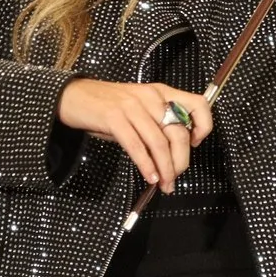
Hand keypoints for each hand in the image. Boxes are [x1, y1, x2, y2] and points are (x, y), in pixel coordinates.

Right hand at [56, 79, 214, 190]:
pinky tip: (149, 177)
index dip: (203, 125)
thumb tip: (172, 156)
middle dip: (179, 161)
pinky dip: (145, 165)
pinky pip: (136, 146)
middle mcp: (150, 97)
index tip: (196, 144)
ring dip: (164, 168)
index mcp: (160, 92)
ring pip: (159, 142)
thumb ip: (156, 124)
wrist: (72, 96)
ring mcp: (131, 106)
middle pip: (178, 132)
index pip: (196, 104)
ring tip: (164, 184)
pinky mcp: (114, 118)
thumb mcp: (137, 108)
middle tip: (174, 178)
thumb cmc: (106, 106)